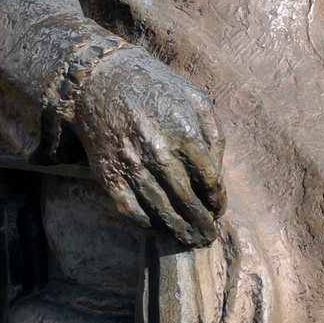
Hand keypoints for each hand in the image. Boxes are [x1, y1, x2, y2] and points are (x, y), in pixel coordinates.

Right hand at [70, 51, 225, 247]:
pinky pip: (129, 208)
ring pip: (159, 210)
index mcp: (185, 132)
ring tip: (190, 241)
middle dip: (201, 223)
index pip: (209, 179)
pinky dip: (144, 224)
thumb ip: (213, 134)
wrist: (103, 81)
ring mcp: (131, 165)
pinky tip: (157, 229)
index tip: (220, 211)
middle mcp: (158, 152)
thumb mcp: (196, 99)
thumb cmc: (157, 89)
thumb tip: (216, 170)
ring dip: (177, 230)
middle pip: (186, 200)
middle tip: (209, 238)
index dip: (217, 200)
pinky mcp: (108, 173)